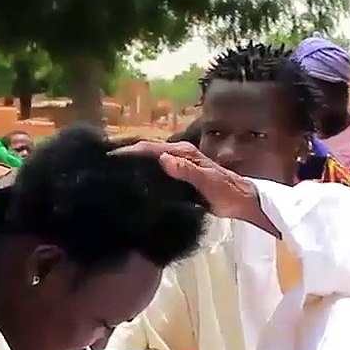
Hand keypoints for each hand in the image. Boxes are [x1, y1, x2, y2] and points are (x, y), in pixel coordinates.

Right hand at [112, 141, 257, 218]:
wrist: (242, 201)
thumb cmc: (226, 192)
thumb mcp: (207, 181)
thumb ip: (186, 170)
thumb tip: (163, 158)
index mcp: (183, 152)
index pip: (151, 147)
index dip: (131, 151)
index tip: (110, 157)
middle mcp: (179, 154)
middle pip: (148, 150)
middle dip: (128, 154)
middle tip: (106, 163)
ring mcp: (180, 164)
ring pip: (152, 160)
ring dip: (135, 163)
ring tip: (116, 172)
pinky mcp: (181, 176)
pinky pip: (158, 171)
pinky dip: (145, 172)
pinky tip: (137, 182)